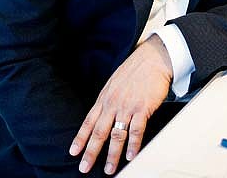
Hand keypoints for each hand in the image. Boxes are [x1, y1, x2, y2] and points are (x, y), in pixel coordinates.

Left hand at [68, 35, 172, 174]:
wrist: (152, 59)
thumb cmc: (135, 70)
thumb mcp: (114, 84)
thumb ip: (108, 100)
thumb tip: (103, 114)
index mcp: (104, 98)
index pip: (88, 122)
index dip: (80, 138)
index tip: (73, 152)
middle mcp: (113, 104)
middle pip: (99, 132)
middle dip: (91, 152)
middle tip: (84, 168)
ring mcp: (127, 107)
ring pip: (116, 135)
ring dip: (112, 154)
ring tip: (109, 169)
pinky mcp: (142, 108)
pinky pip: (136, 130)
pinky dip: (133, 144)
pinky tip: (131, 155)